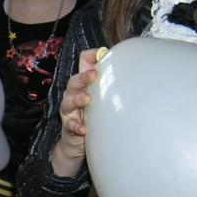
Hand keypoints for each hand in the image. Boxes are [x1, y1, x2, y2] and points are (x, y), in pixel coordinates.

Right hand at [50, 48, 98, 175]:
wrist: (76, 142)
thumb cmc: (92, 116)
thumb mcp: (101, 98)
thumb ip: (110, 84)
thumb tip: (128, 68)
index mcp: (83, 83)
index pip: (83, 63)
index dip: (90, 56)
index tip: (101, 53)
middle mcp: (73, 94)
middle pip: (73, 81)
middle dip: (83, 77)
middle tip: (93, 75)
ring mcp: (69, 110)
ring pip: (68, 101)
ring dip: (77, 99)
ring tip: (87, 100)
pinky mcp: (68, 126)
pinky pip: (70, 125)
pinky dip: (76, 126)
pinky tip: (84, 129)